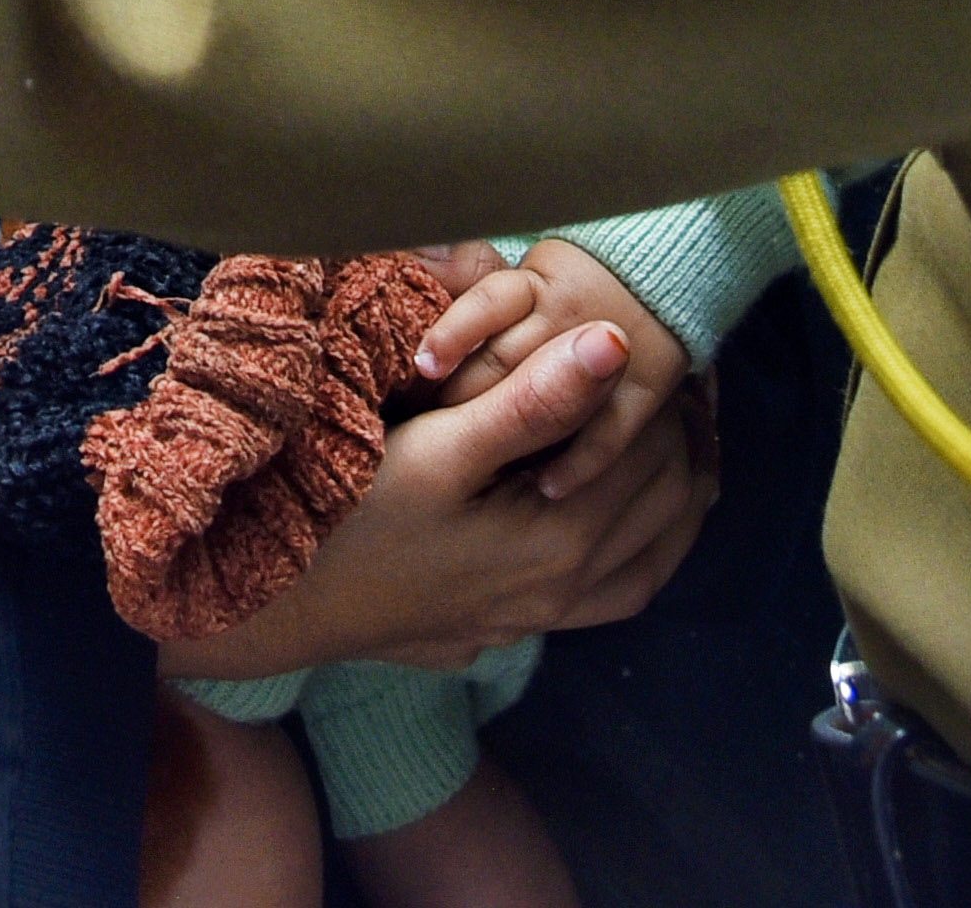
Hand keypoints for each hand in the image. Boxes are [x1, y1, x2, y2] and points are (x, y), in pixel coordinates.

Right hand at [145, 319, 708, 683]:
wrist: (282, 604)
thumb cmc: (352, 516)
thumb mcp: (439, 448)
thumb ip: (533, 400)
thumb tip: (617, 342)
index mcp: (561, 541)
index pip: (656, 457)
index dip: (672, 398)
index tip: (676, 349)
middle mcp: (565, 590)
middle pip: (667, 508)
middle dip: (684, 442)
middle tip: (688, 385)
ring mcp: (538, 617)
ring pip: (651, 561)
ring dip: (675, 501)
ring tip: (682, 446)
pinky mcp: (509, 627)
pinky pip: (612, 594)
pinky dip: (641, 552)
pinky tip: (626, 523)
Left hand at [406, 234, 682, 504]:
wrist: (656, 282)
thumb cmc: (567, 291)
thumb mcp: (521, 275)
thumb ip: (467, 274)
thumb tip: (418, 261)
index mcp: (533, 284)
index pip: (485, 304)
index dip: (450, 337)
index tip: (423, 366)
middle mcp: (567, 315)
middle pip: (506, 358)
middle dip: (467, 396)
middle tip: (432, 436)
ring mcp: (608, 352)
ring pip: (551, 395)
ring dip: (513, 433)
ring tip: (475, 467)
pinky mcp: (641, 388)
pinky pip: (607, 432)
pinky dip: (576, 461)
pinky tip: (547, 486)